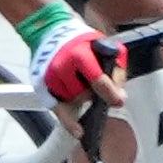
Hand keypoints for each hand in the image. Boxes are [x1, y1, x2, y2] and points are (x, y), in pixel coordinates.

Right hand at [35, 9, 120, 125]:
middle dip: (94, 95)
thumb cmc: (79, 40)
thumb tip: (120, 94)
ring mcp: (50, 78)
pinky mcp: (42, 87)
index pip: (98, 80)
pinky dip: (68, 123)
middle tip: (99, 92)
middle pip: (84, 94)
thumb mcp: (102, 45)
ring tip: (83, 87)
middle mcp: (62, 67)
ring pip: (72, 101)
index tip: (119, 101)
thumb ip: (115, 67)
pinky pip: (57, 110)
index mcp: (79, 54)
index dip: (110, 93)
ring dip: (81, 99)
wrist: (49, 31)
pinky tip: (79, 132)